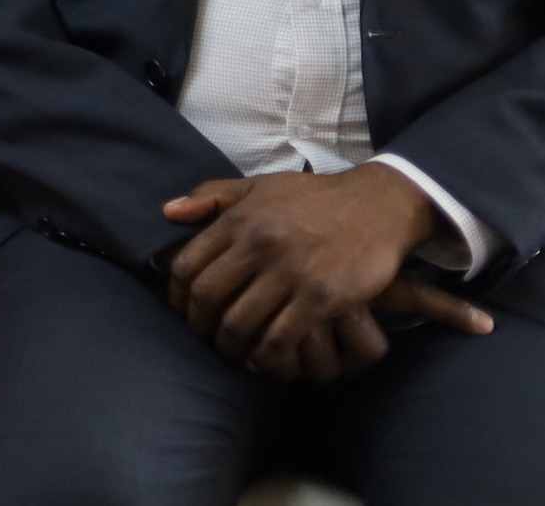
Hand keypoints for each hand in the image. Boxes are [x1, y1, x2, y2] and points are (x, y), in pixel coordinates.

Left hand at [163, 168, 489, 377]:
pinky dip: (267, 354)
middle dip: (200, 325)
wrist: (377, 206)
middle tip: (206, 337)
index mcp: (238, 220)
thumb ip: (212, 196)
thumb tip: (167, 212)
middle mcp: (258, 246)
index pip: (186, 265)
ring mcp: (290, 273)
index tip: (183, 310)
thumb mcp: (259, 186)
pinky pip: (281, 336)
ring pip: (241, 322)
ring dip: (232, 345)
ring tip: (234, 352)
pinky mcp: (322, 297)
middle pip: (208, 298)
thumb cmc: (314, 198)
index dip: (177, 296)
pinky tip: (265, 359)